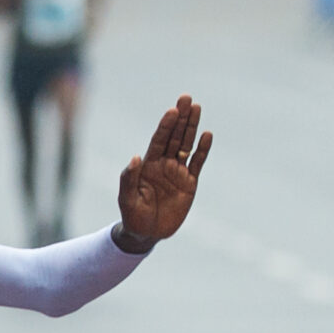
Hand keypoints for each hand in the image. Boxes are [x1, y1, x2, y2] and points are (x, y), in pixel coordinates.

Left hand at [114, 96, 211, 252]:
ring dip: (192, 127)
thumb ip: (130, 178)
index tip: (172, 110)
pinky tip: (207, 135)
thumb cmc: (133, 216)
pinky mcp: (189, 183)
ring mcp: (178, 172)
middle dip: (180, 118)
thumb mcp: (127, 199)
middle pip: (174, 136)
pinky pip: (197, 163)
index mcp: (148, 164)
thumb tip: (136, 157)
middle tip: (186, 98)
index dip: (165, 125)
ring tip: (197, 108)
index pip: (159, 140)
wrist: (147, 234)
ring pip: (187, 144)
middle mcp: (164, 164)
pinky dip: (202, 150)